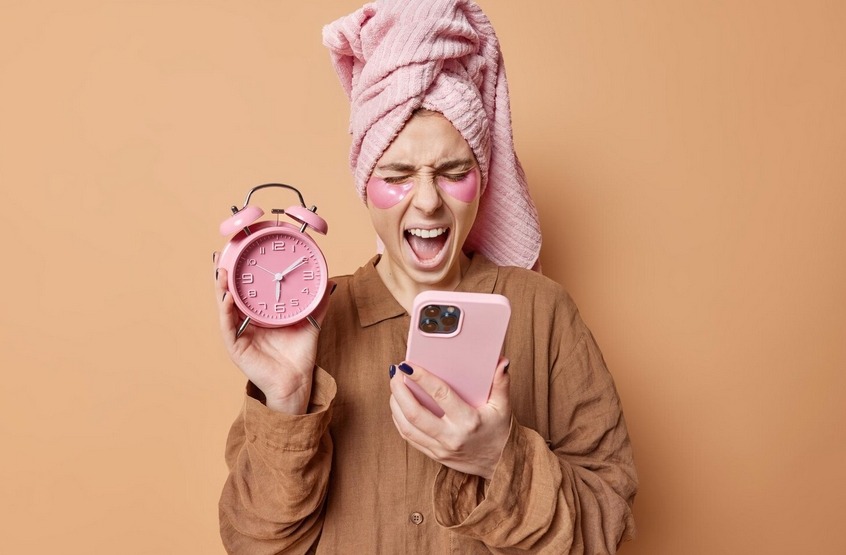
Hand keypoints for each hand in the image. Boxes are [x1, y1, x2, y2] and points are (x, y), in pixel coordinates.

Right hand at [213, 252, 332, 413]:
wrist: (297, 381)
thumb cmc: (299, 354)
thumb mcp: (309, 322)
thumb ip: (316, 302)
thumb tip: (327, 282)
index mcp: (258, 316)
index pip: (245, 290)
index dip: (239, 273)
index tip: (237, 252)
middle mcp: (245, 323)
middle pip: (229, 294)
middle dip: (223, 276)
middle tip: (219, 255)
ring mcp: (238, 334)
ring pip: (224, 308)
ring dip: (221, 289)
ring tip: (221, 272)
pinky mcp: (236, 347)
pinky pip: (228, 327)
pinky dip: (226, 311)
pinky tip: (227, 298)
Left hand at [388, 358, 511, 479]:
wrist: (500, 465)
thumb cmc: (500, 432)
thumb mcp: (504, 407)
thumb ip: (501, 383)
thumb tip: (502, 361)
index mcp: (468, 421)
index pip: (440, 395)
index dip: (422, 379)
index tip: (408, 365)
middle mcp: (451, 436)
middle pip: (415, 413)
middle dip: (400, 390)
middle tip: (395, 372)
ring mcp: (440, 448)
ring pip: (407, 427)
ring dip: (396, 405)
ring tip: (394, 385)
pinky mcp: (434, 455)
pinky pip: (409, 438)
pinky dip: (399, 420)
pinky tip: (398, 405)